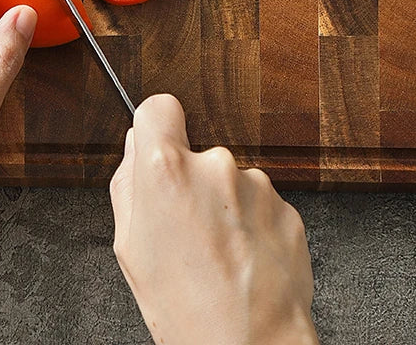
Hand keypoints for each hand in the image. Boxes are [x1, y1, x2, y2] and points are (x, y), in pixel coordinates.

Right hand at [110, 95, 318, 344]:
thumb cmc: (185, 308)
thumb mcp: (129, 247)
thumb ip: (127, 185)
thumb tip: (136, 148)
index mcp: (166, 169)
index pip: (159, 106)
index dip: (157, 127)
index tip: (159, 146)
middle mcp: (215, 165)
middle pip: (197, 153)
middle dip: (192, 183)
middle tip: (187, 233)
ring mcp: (257, 186)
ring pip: (232, 183)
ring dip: (226, 208)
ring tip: (219, 258)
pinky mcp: (287, 209)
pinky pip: (261, 206)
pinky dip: (253, 228)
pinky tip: (244, 264)